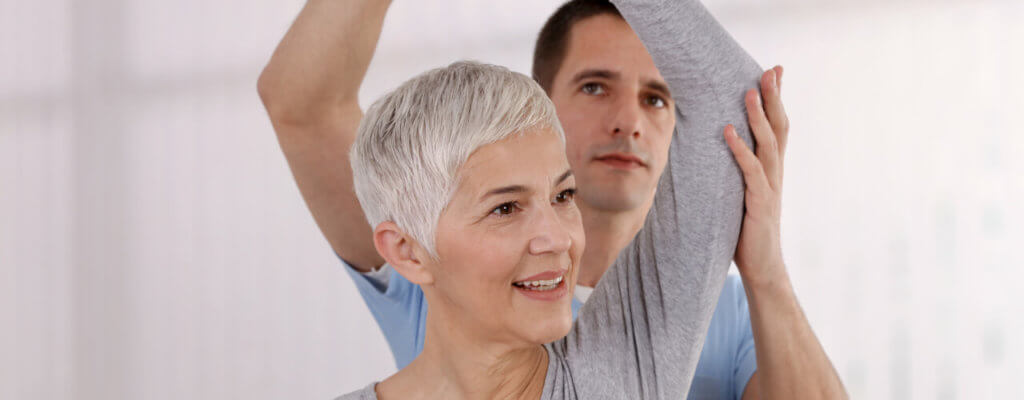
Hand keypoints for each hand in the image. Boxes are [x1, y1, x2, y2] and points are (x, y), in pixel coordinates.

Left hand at [725, 66, 789, 286]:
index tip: (774, 73)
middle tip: (771, 70)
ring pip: (768, 144)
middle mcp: (775, 174)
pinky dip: (740, 149)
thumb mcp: (741, 195)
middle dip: (774, 98)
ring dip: (758, 117)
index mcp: (771, 170)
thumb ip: (736, 174)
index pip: (777, 128)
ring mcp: (770, 187)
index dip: (777, 101)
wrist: (762, 267)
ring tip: (748, 92)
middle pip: (778, 128)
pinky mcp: (760, 203)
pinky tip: (727, 131)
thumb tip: (717, 154)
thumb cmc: (747, 232)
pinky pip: (750, 171)